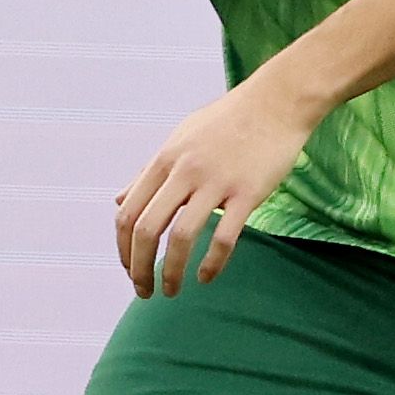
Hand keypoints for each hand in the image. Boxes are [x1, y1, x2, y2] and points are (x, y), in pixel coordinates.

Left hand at [114, 72, 322, 297]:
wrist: (276, 102)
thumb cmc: (226, 121)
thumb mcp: (178, 139)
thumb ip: (148, 173)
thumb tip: (119, 200)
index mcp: (164, 160)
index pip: (128, 213)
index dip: (123, 249)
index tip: (129, 270)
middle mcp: (184, 172)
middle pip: (147, 230)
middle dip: (139, 268)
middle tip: (143, 292)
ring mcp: (216, 182)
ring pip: (182, 238)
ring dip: (171, 272)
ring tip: (171, 292)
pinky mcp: (247, 193)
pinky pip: (224, 237)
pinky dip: (212, 264)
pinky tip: (206, 278)